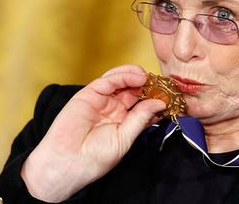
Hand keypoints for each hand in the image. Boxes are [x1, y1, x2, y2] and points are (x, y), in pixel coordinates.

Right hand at [21, 64, 165, 201]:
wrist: (68, 163)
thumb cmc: (95, 158)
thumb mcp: (125, 138)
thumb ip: (141, 118)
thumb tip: (159, 103)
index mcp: (123, 121)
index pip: (143, 103)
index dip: (156, 97)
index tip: (170, 94)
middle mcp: (113, 108)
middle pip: (134, 88)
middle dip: (148, 83)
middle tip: (161, 82)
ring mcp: (101, 100)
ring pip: (121, 80)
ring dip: (136, 75)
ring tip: (148, 77)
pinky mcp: (89, 94)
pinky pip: (109, 80)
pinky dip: (124, 75)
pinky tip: (137, 77)